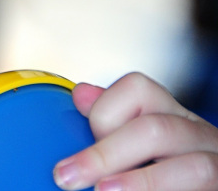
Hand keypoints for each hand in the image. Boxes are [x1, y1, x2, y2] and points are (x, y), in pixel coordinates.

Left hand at [53, 72, 217, 190]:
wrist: (197, 186)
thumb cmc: (164, 171)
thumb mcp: (136, 143)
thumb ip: (112, 121)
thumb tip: (80, 94)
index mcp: (172, 114)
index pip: (138, 88)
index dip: (105, 109)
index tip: (84, 135)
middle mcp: (198, 134)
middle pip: (156, 130)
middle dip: (106, 153)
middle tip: (67, 176)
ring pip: (193, 167)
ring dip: (141, 181)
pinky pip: (202, 188)